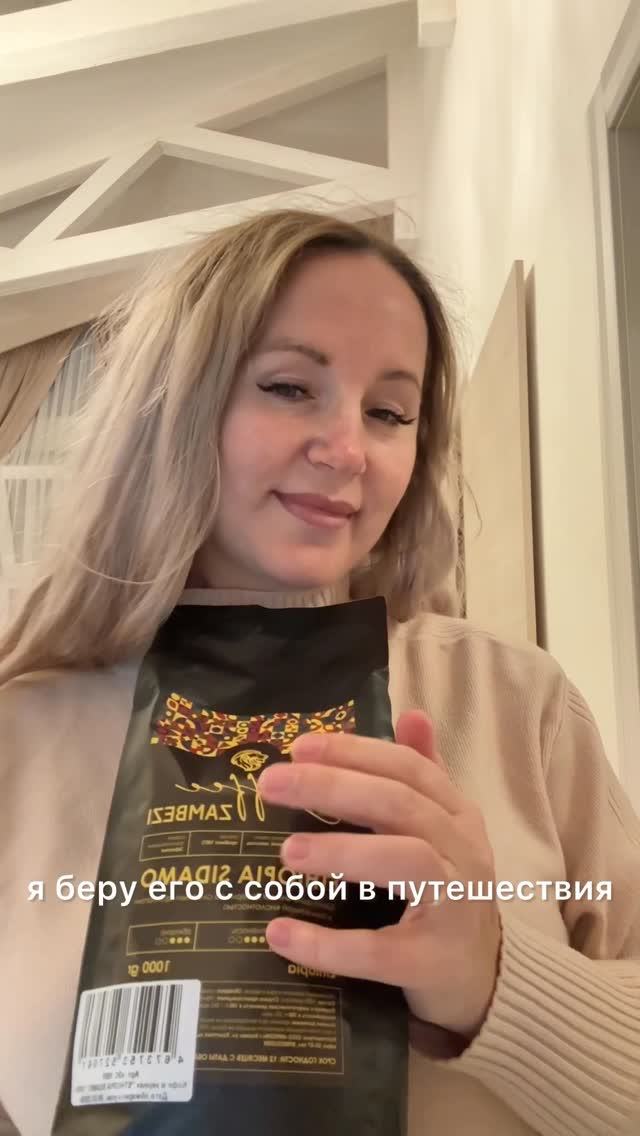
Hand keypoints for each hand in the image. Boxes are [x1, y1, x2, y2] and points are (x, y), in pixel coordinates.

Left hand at [255, 711, 501, 1039]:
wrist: (486, 981)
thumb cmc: (449, 893)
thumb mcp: (443, 829)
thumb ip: (423, 774)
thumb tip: (410, 713)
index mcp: (457, 814)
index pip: (407, 768)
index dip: (354, 752)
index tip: (298, 746)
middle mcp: (463, 851)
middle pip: (399, 805)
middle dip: (333, 787)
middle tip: (272, 784)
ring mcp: (455, 906)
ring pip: (405, 862)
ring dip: (343, 853)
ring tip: (286, 852)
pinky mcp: (434, 962)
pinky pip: (380, 951)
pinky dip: (329, 944)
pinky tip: (280, 934)